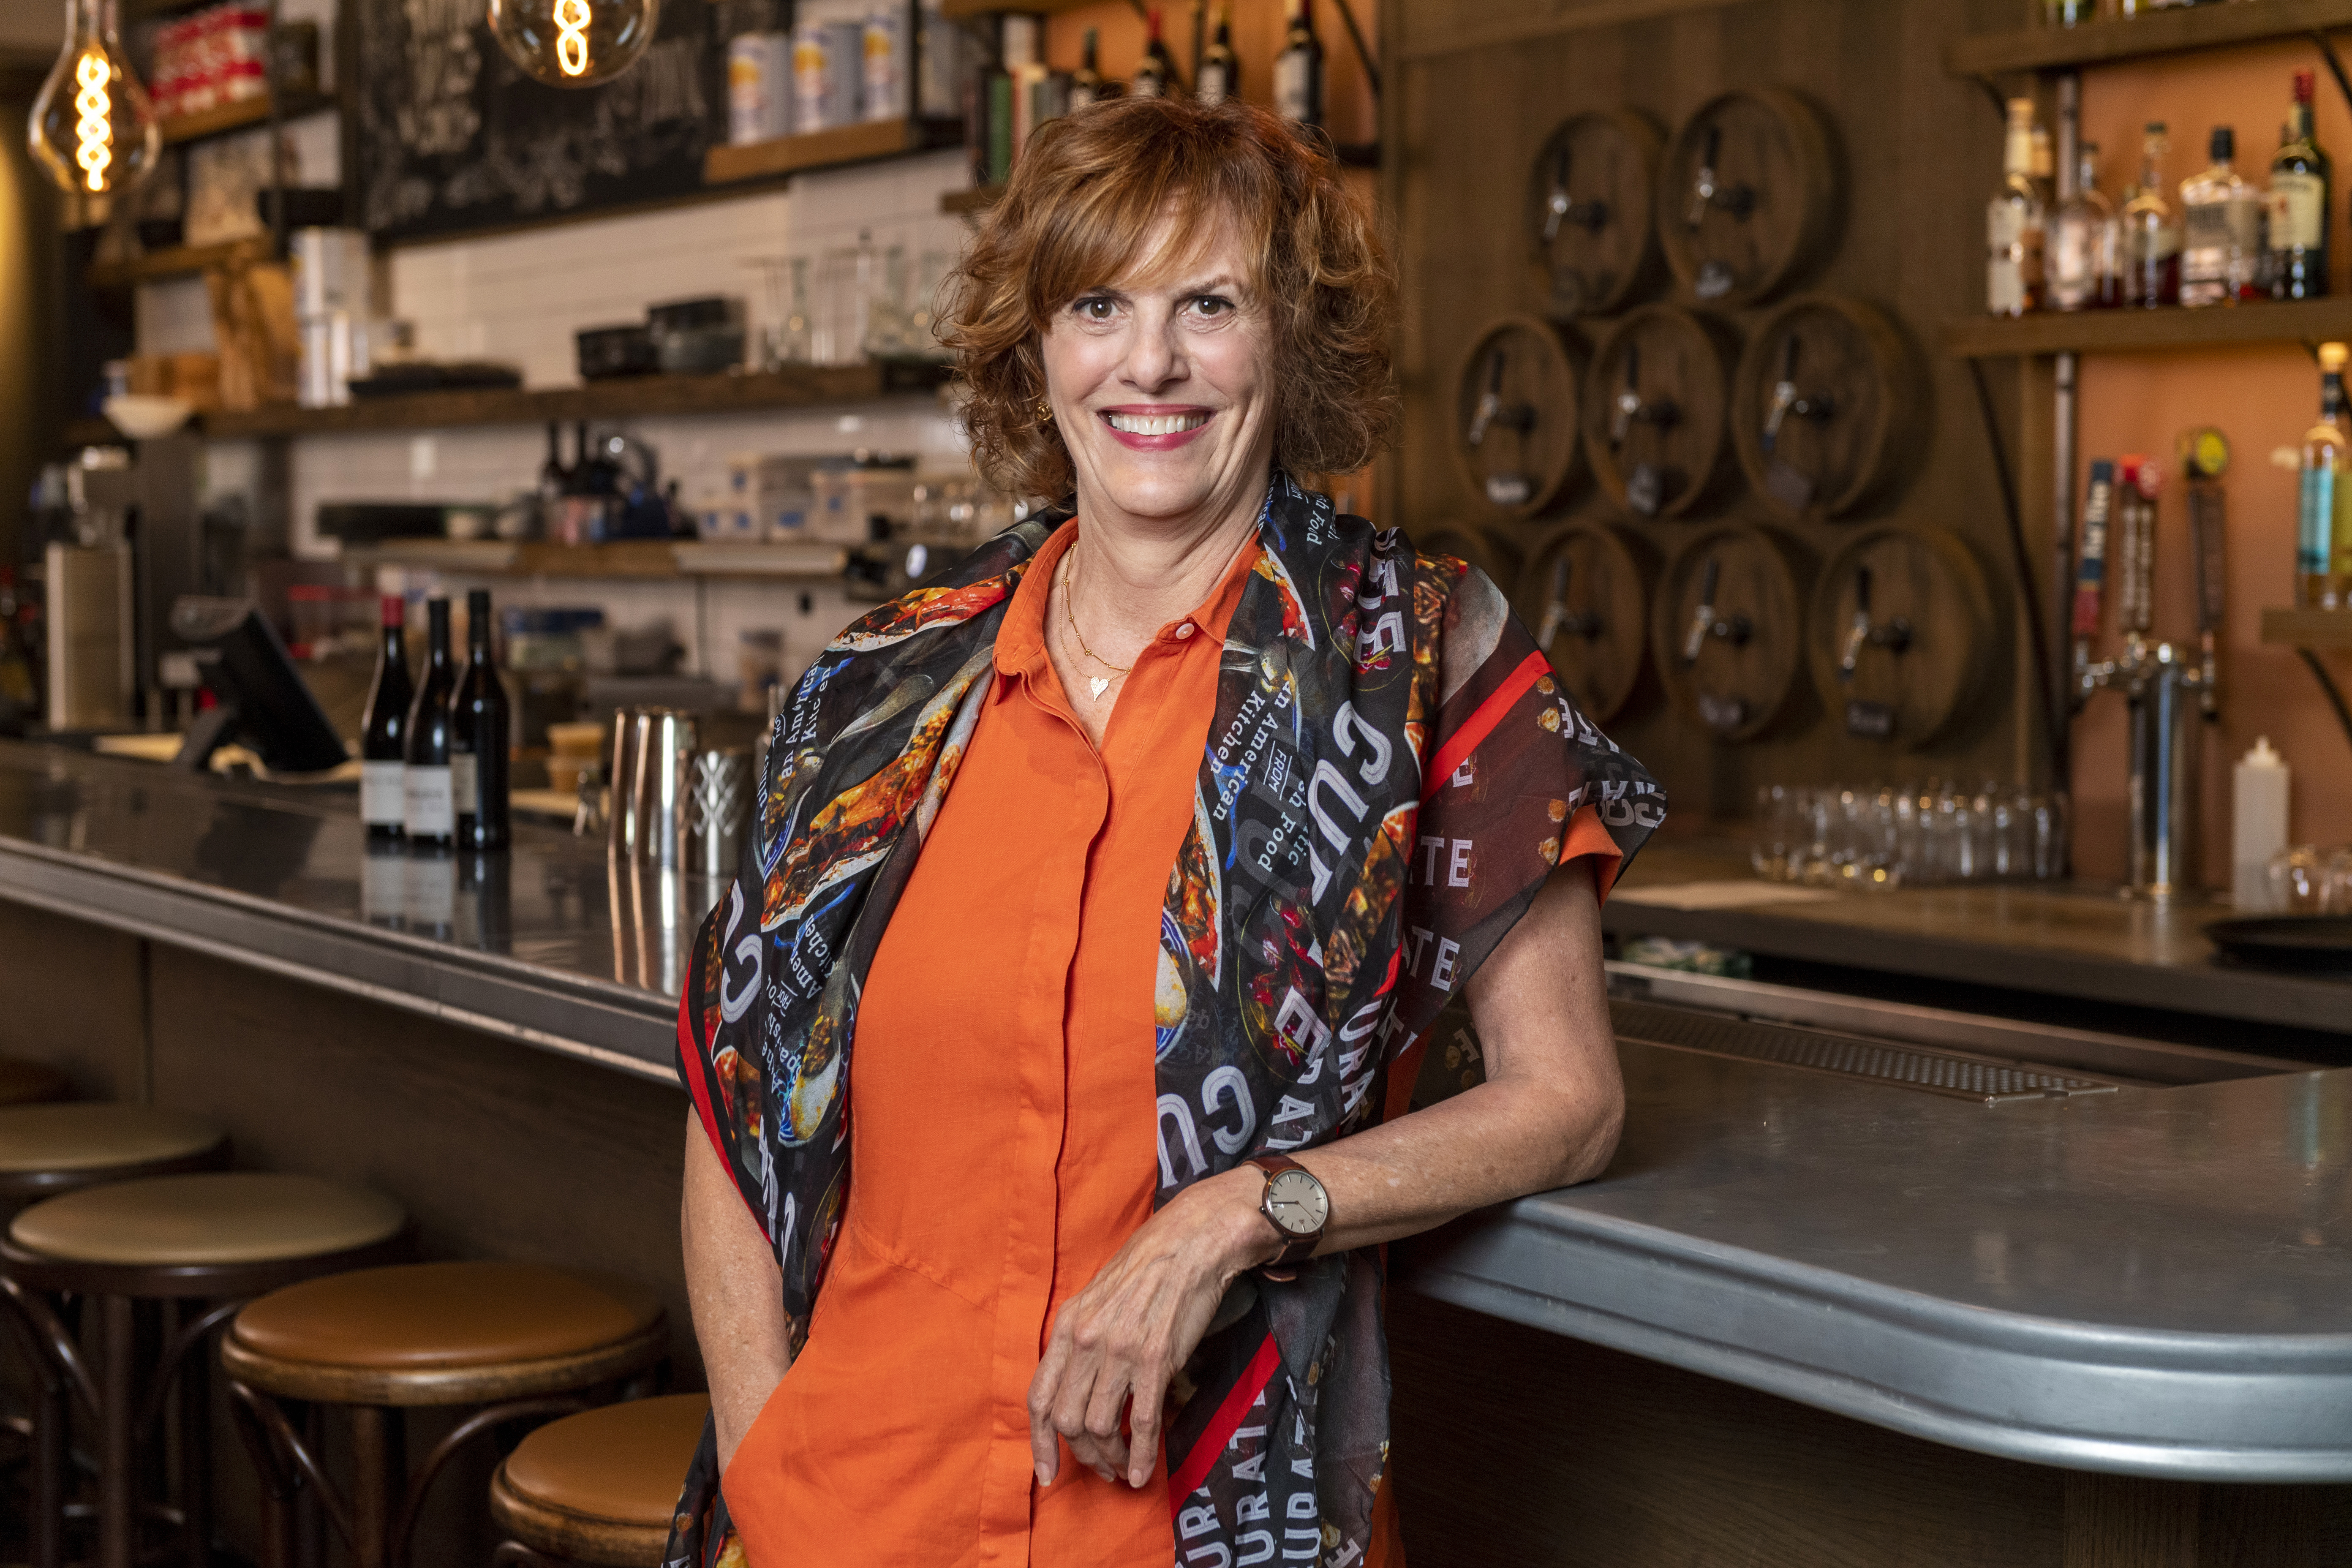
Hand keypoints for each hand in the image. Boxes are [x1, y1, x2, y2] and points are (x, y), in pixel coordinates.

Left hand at [1027, 1167, 1274, 1489]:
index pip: (1038, 1398)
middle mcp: (1087, 1340)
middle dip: (1081, 1455)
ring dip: (1110, 1459)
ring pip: (1100, 1427)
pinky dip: (1142, 1456)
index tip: (1044, 1473)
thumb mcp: (1097, 1298)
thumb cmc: (1147, 1268)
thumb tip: (1075, 1386)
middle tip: (1099, 1468)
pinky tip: (1144, 1473)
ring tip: (1122, 1469)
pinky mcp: (1157, 1360)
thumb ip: (1081, 1340)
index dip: (1038, 1443)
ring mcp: (1121, 1352)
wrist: (1192, 1241)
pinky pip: (1143, 1423)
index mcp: (1067, 1325)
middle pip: (1067, 1420)